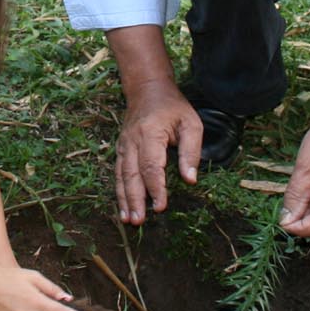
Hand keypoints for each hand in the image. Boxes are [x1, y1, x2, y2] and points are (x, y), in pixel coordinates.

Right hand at [114, 81, 202, 224]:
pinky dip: (119, 191)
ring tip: (129, 220)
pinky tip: (123, 207)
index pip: (151, 165)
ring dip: (124, 199)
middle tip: (139, 221)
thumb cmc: (173, 107)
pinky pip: (118, 173)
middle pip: (131, 174)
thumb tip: (190, 180)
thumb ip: (191, 152)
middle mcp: (132, 140)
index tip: (161, 207)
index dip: (156, 188)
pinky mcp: (121, 149)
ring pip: (121, 176)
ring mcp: (123, 145)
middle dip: (135, 199)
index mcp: (150, 132)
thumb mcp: (191, 123)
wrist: (147, 89)